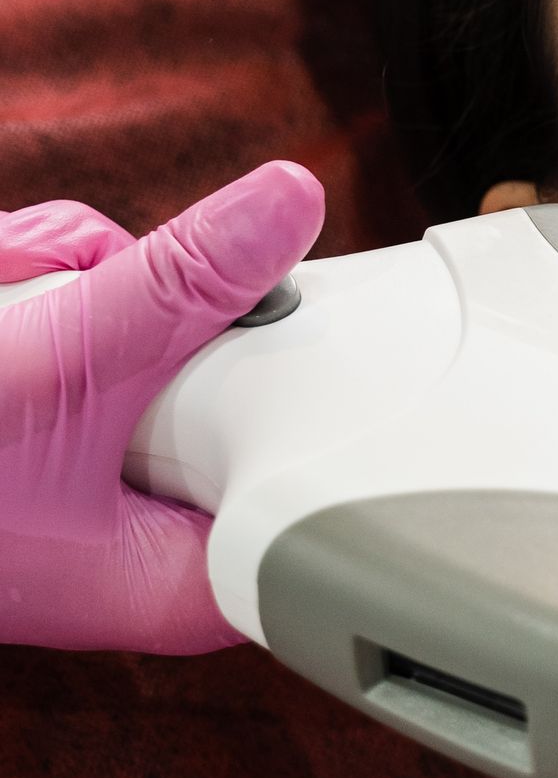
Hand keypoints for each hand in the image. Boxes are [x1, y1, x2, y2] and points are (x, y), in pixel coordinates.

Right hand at [0, 163, 324, 652]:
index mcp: (170, 575)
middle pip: (218, 364)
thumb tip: (292, 203)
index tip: (309, 307)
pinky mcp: (36, 393)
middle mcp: (131, 525)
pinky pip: (67, 293)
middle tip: (68, 320)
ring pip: (131, 307)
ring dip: (54, 282)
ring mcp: (77, 458)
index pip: (304, 484)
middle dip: (132, 304)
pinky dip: (16, 277)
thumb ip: (183, 282)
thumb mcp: (63, 359)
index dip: (306, 383)